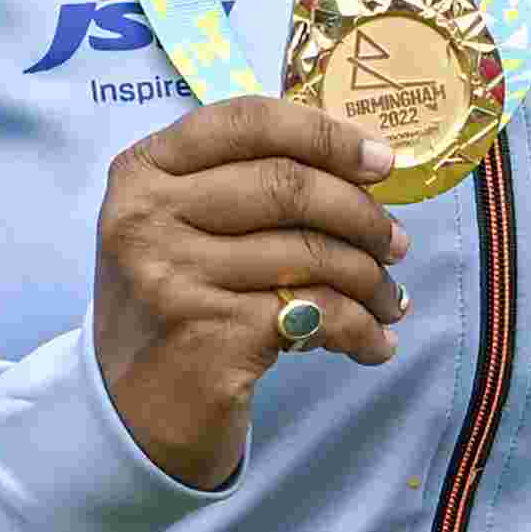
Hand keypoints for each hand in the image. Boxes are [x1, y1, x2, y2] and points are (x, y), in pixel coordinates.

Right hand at [90, 94, 409, 489]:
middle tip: (397, 243)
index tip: (382, 160)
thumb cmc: (175, 302)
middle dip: (362, 214)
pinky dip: (361, 329)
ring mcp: (173, 276)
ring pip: (311, 254)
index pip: (248, 121)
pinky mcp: (210, 335)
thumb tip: (364, 158)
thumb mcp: (182, 224)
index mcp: (143, 171)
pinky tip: (376, 343)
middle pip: (288, 186)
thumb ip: (245, 180)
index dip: (326, 134)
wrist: (133, 410)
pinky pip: (317, 314)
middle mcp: (148, 217)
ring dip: (370, 279)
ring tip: (390, 300)